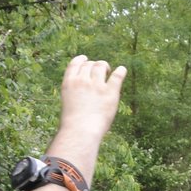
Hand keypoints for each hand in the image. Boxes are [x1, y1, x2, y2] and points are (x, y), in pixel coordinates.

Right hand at [49, 55, 127, 170]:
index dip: (81, 60)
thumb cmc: (73, 123)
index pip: (75, 64)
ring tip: (109, 72)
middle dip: (94, 65)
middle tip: (100, 71)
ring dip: (105, 67)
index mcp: (69, 82)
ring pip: (101, 66)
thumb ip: (75, 92)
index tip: (85, 59)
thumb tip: (85, 90)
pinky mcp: (110, 92)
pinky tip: (122, 70)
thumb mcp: (68, 103)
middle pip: (90, 64)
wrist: (80, 131)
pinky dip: (120, 71)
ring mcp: (96, 85)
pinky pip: (117, 76)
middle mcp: (82, 80)